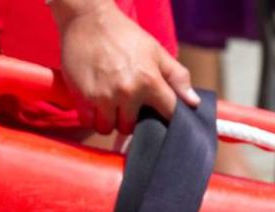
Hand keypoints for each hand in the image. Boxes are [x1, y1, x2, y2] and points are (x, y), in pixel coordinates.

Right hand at [52, 0, 199, 133]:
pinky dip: (91, 117)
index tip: (159, 113)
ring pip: (106, 128)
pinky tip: (93, 102)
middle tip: (124, 104)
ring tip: (107, 105)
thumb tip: (192, 101)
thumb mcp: (156, 51)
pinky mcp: (82, 98)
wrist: (90, 21)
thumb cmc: (124, 35)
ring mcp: (103, 97)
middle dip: (127, 119)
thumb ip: (177, 77)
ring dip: (108, 120)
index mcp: (149, 81)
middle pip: (129, 127)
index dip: (165, 115)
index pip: (167, 112)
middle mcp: (127, 93)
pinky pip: (88, 122)